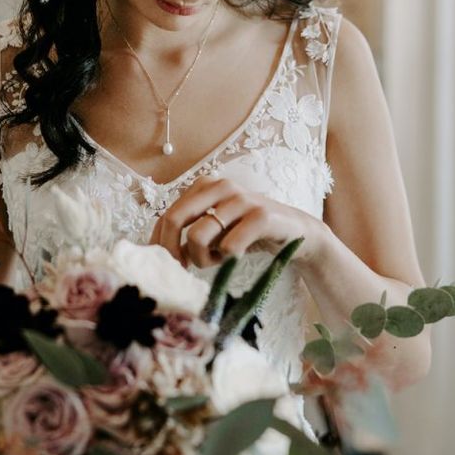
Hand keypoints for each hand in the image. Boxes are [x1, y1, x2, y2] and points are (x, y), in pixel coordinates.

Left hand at [149, 176, 329, 267]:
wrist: (296, 232)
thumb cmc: (247, 232)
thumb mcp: (215, 230)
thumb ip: (189, 234)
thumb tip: (158, 253)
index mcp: (204, 186)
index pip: (166, 215)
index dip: (160, 243)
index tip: (167, 264)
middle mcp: (219, 186)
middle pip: (174, 219)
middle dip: (173, 250)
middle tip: (184, 269)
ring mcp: (240, 199)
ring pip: (197, 235)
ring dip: (203, 258)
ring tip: (218, 260)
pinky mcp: (261, 215)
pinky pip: (229, 245)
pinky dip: (227, 259)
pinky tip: (237, 257)